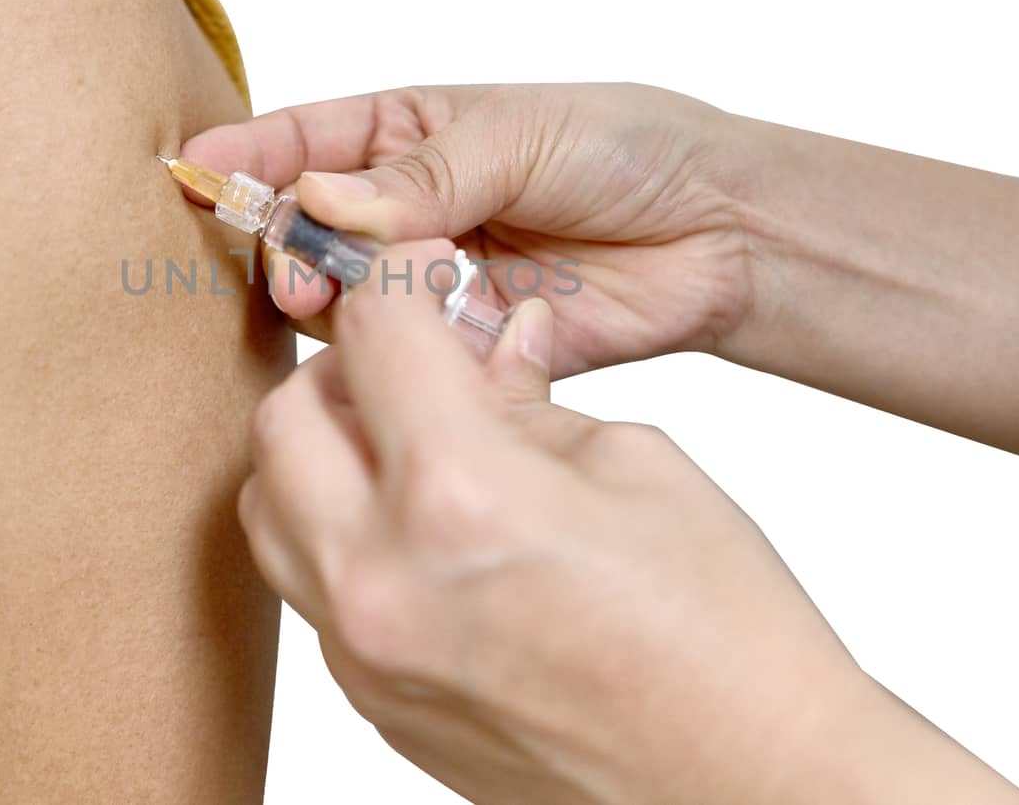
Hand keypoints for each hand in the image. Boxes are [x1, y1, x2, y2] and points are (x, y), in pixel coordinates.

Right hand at [181, 83, 750, 376]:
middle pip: (306, 229)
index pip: (304, 141)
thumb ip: (418, 179)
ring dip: (326, 303)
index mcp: (411, 134)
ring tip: (330, 301)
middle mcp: (408, 210)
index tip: (194, 175)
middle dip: (282, 244)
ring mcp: (431, 282)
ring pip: (341, 300)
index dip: (246, 157)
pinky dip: (386, 356)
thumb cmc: (628, 150)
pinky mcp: (464, 348)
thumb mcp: (518, 135)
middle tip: (289, 268)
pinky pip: (401, 358)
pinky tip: (396, 345)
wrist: (721, 233)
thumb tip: (320, 199)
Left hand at [242, 239, 1018, 804]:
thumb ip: (524, 398)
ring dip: (320, 452)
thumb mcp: (636, 468)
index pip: (374, 335)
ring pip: (268, 508)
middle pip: (284, 417)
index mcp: (461, 498)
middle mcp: (384, 581)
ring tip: (405, 440)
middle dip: (343, 364)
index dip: (395, 277)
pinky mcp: (372, 703)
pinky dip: (340, 533)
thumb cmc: (727, 635)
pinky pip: (308, 588)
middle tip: (411, 358)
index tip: (412, 267)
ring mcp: (365, 654)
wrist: (750, 784)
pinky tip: (420, 527)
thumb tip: (481, 345)